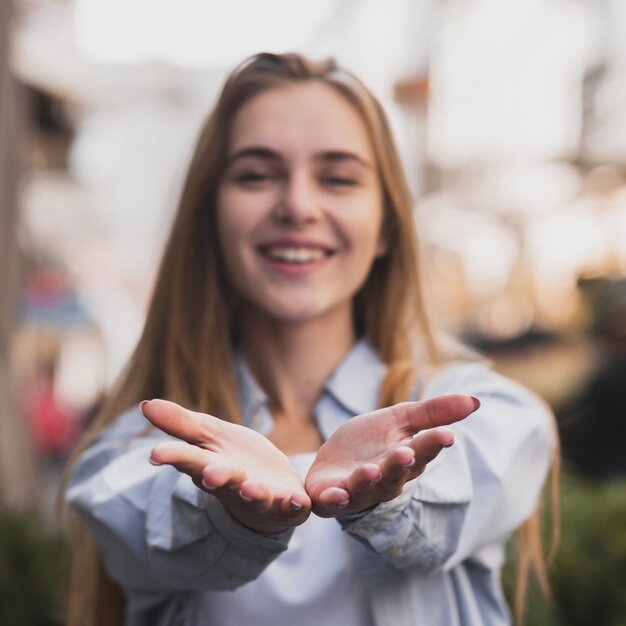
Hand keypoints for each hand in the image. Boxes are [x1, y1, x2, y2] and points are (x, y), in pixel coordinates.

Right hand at [140, 399, 310, 533]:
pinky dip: (295, 506)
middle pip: (221, 478)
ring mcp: (260, 497)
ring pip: (254, 496)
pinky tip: (300, 502)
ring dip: (252, 493)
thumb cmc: (236, 460)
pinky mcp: (287, 504)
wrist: (271, 488)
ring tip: (250, 488)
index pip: (189, 458)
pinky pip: (291, 507)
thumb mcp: (211, 435)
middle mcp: (232, 484)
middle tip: (209, 473)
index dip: (174, 456)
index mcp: (209, 465)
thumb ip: (181, 423)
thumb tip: (144, 404)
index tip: (156, 453)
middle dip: (214, 476)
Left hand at [304, 394, 479, 516]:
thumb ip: (433, 412)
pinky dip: (333, 500)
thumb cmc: (371, 442)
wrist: (332, 460)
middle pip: (396, 472)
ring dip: (368, 481)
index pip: (422, 451)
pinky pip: (331, 502)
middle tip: (407, 453)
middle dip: (400, 464)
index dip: (433, 444)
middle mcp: (386, 479)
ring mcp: (358, 490)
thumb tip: (475, 401)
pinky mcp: (330, 497)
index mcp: (405, 459)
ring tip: (371, 471)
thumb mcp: (399, 419)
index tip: (446, 435)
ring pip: (366, 488)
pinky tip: (335, 495)